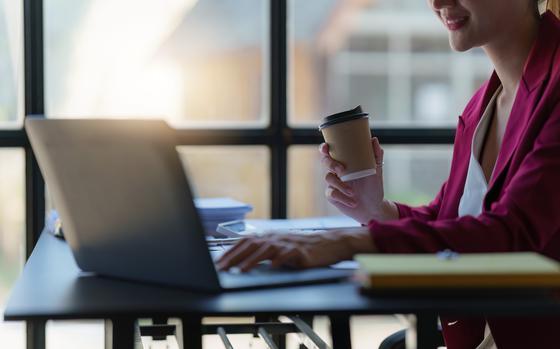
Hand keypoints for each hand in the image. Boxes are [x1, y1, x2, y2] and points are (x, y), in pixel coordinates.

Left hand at [216, 227, 374, 271]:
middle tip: (223, 268)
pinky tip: (271, 267)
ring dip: (252, 260)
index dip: (231, 251)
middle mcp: (276, 237)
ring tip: (242, 270)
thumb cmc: (306, 247)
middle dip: (235, 257)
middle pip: (251, 245)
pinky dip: (278, 261)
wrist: (330, 243)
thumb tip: (245, 260)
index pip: (245, 242)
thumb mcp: (283, 247)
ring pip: (266, 250)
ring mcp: (288, 243)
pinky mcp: (300, 251)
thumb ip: (266, 252)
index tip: (219, 262)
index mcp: (270, 236)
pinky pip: (287, 255)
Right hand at [320, 137, 396, 223]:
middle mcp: (337, 171)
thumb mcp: (377, 170)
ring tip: (352, 192)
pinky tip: (352, 202)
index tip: (326, 147)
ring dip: (340, 185)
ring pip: (329, 178)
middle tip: (342, 170)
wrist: (373, 207)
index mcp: (345, 162)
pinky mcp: (332, 196)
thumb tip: (373, 139)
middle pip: (325, 162)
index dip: (324, 148)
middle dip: (331, 164)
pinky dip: (342, 198)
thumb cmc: (373, 187)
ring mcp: (333, 183)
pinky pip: (332, 193)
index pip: (331, 152)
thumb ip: (376, 155)